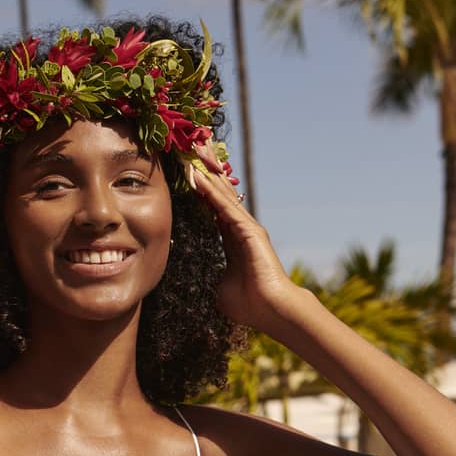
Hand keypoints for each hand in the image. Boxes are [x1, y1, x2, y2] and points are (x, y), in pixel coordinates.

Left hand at [188, 143, 304, 333]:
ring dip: (206, 171)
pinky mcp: (249, 231)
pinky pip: (225, 208)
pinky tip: (197, 177)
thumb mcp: (220, 286)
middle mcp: (239, 227)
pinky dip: (210, 192)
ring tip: (192, 149)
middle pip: (218, 191)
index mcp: (231, 238)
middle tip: (191, 144)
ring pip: (222, 193)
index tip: (184, 169)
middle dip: (204, 168)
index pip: (211, 207)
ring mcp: (246, 227)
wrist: (271, 311)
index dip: (199, 188)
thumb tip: (198, 277)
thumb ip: (210, 275)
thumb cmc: (249, 305)